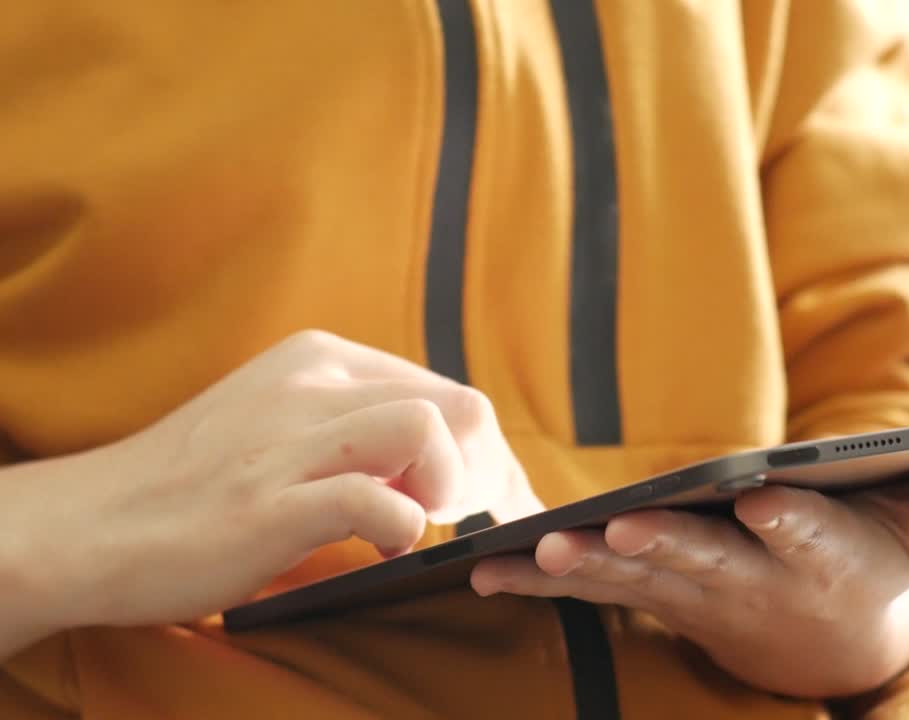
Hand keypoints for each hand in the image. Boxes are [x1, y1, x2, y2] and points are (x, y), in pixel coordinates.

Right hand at [4, 330, 541, 636]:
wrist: (89, 523)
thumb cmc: (196, 483)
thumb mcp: (280, 421)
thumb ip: (353, 422)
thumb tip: (437, 456)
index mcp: (321, 358)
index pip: (447, 390)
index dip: (486, 452)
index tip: (492, 498)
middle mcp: (311, 382)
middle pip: (458, 406)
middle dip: (487, 471)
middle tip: (474, 519)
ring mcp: (288, 438)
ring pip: (426, 430)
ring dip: (449, 487)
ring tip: (424, 521)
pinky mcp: (267, 501)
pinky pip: (373, 500)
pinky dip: (400, 527)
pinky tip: (384, 547)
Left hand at [470, 451, 908, 698]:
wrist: (817, 642)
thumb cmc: (871, 563)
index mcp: (823, 556)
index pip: (811, 537)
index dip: (793, 522)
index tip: (767, 498)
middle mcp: (752, 579)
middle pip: (707, 562)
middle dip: (665, 547)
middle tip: (620, 529)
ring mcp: (693, 591)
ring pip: (635, 578)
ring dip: (584, 568)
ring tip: (535, 554)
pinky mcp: (650, 590)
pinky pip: (590, 588)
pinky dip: (536, 582)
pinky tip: (482, 572)